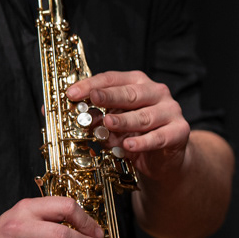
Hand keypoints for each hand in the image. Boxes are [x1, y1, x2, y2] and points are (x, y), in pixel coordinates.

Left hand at [66, 70, 191, 180]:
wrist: (165, 158)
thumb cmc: (136, 135)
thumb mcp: (111, 126)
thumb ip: (92, 119)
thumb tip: (58, 114)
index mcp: (138, 84)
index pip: (112, 79)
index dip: (91, 85)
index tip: (71, 93)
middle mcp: (156, 93)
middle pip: (131, 93)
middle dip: (109, 96)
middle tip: (93, 99)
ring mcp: (170, 111)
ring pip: (144, 116)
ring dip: (124, 121)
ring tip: (108, 124)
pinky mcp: (180, 131)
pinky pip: (159, 137)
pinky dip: (143, 142)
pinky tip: (129, 145)